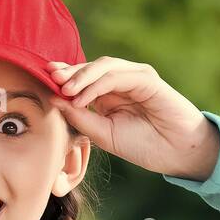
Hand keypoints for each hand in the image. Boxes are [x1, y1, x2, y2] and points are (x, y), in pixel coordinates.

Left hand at [46, 58, 219, 180]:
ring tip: (63, 89)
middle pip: (90, 68)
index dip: (63, 78)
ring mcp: (135, 76)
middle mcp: (121, 81)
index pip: (83, 79)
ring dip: (80, 76)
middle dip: (68, 72)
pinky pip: (116, 76)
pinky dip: (96, 85)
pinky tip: (82, 97)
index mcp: (109, 94)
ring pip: (102, 67)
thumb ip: (81, 118)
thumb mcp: (104, 135)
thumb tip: (55, 100)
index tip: (43, 81)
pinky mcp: (146, 78)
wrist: (176, 153)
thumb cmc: (144, 146)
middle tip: (49, 77)